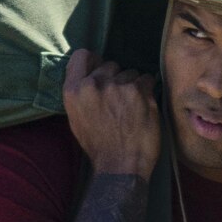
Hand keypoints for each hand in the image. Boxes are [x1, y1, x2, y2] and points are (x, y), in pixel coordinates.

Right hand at [62, 49, 159, 177]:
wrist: (120, 166)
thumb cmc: (99, 146)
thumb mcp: (77, 118)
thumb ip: (80, 93)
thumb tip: (90, 75)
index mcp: (73, 91)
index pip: (81, 56)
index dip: (94, 60)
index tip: (101, 68)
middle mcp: (93, 84)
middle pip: (110, 65)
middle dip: (116, 78)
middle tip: (119, 100)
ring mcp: (116, 86)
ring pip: (130, 73)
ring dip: (133, 86)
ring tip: (132, 108)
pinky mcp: (138, 90)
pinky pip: (147, 79)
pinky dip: (147, 90)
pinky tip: (144, 107)